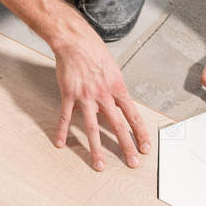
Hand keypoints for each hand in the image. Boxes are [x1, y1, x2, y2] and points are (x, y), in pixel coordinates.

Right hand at [51, 23, 151, 171]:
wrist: (75, 41)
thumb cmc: (95, 52)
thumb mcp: (113, 70)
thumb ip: (114, 91)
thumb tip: (115, 107)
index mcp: (118, 88)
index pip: (133, 115)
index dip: (140, 133)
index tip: (145, 147)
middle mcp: (104, 95)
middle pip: (118, 125)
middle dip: (126, 146)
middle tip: (132, 163)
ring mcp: (86, 96)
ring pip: (93, 128)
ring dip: (97, 149)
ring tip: (99, 165)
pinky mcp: (69, 95)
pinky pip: (65, 117)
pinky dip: (61, 131)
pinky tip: (60, 143)